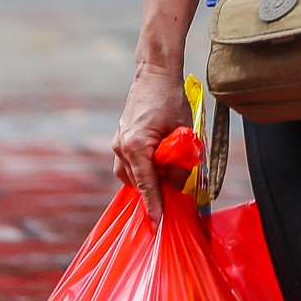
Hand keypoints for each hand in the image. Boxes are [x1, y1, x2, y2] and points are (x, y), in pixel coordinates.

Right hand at [111, 62, 189, 222]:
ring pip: (131, 176)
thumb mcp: (183, 132)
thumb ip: (180, 163)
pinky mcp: (120, 139)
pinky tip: (159, 167)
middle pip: (137, 183)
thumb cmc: (170, 99)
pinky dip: (143, 171)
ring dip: (148, 181)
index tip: (159, 225)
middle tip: (175, 199)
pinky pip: (129, 165)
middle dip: (154, 192)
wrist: (154, 75)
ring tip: (168, 177)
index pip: (146, 185)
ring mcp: (118, 143)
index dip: (154, 206)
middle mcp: (121, 147)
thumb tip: (177, 186)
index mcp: (135, 145)